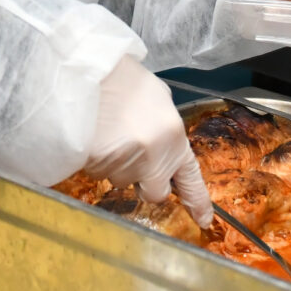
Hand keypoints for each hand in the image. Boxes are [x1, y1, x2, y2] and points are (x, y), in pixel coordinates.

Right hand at [84, 56, 210, 227]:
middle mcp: (153, 159)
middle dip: (143, 180)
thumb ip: (164, 128)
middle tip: (130, 154)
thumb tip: (162, 144)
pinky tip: (94, 135)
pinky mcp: (98, 169)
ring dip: (116, 166)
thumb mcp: (157, 98)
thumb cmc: (122, 78)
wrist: (86, 71)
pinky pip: (98, 173)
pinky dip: (96, 160)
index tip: (203, 220)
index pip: (190, 179)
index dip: (197, 202)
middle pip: (153, 192)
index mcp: (174, 139)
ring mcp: (124, 166)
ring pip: (121, 181)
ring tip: (107, 133)